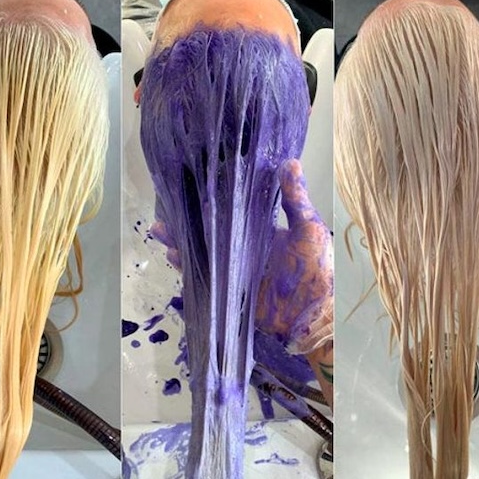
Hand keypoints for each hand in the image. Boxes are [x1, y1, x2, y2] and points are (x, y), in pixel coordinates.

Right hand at [150, 159, 332, 353]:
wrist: (314, 316)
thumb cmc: (318, 270)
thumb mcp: (308, 230)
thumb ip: (296, 200)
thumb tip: (290, 162)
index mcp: (262, 230)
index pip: (233, 211)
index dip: (214, 200)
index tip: (193, 185)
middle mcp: (245, 248)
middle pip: (211, 232)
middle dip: (189, 222)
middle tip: (167, 209)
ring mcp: (236, 269)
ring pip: (204, 253)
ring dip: (182, 243)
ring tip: (161, 231)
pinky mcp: (231, 290)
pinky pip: (207, 278)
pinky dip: (189, 269)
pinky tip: (173, 257)